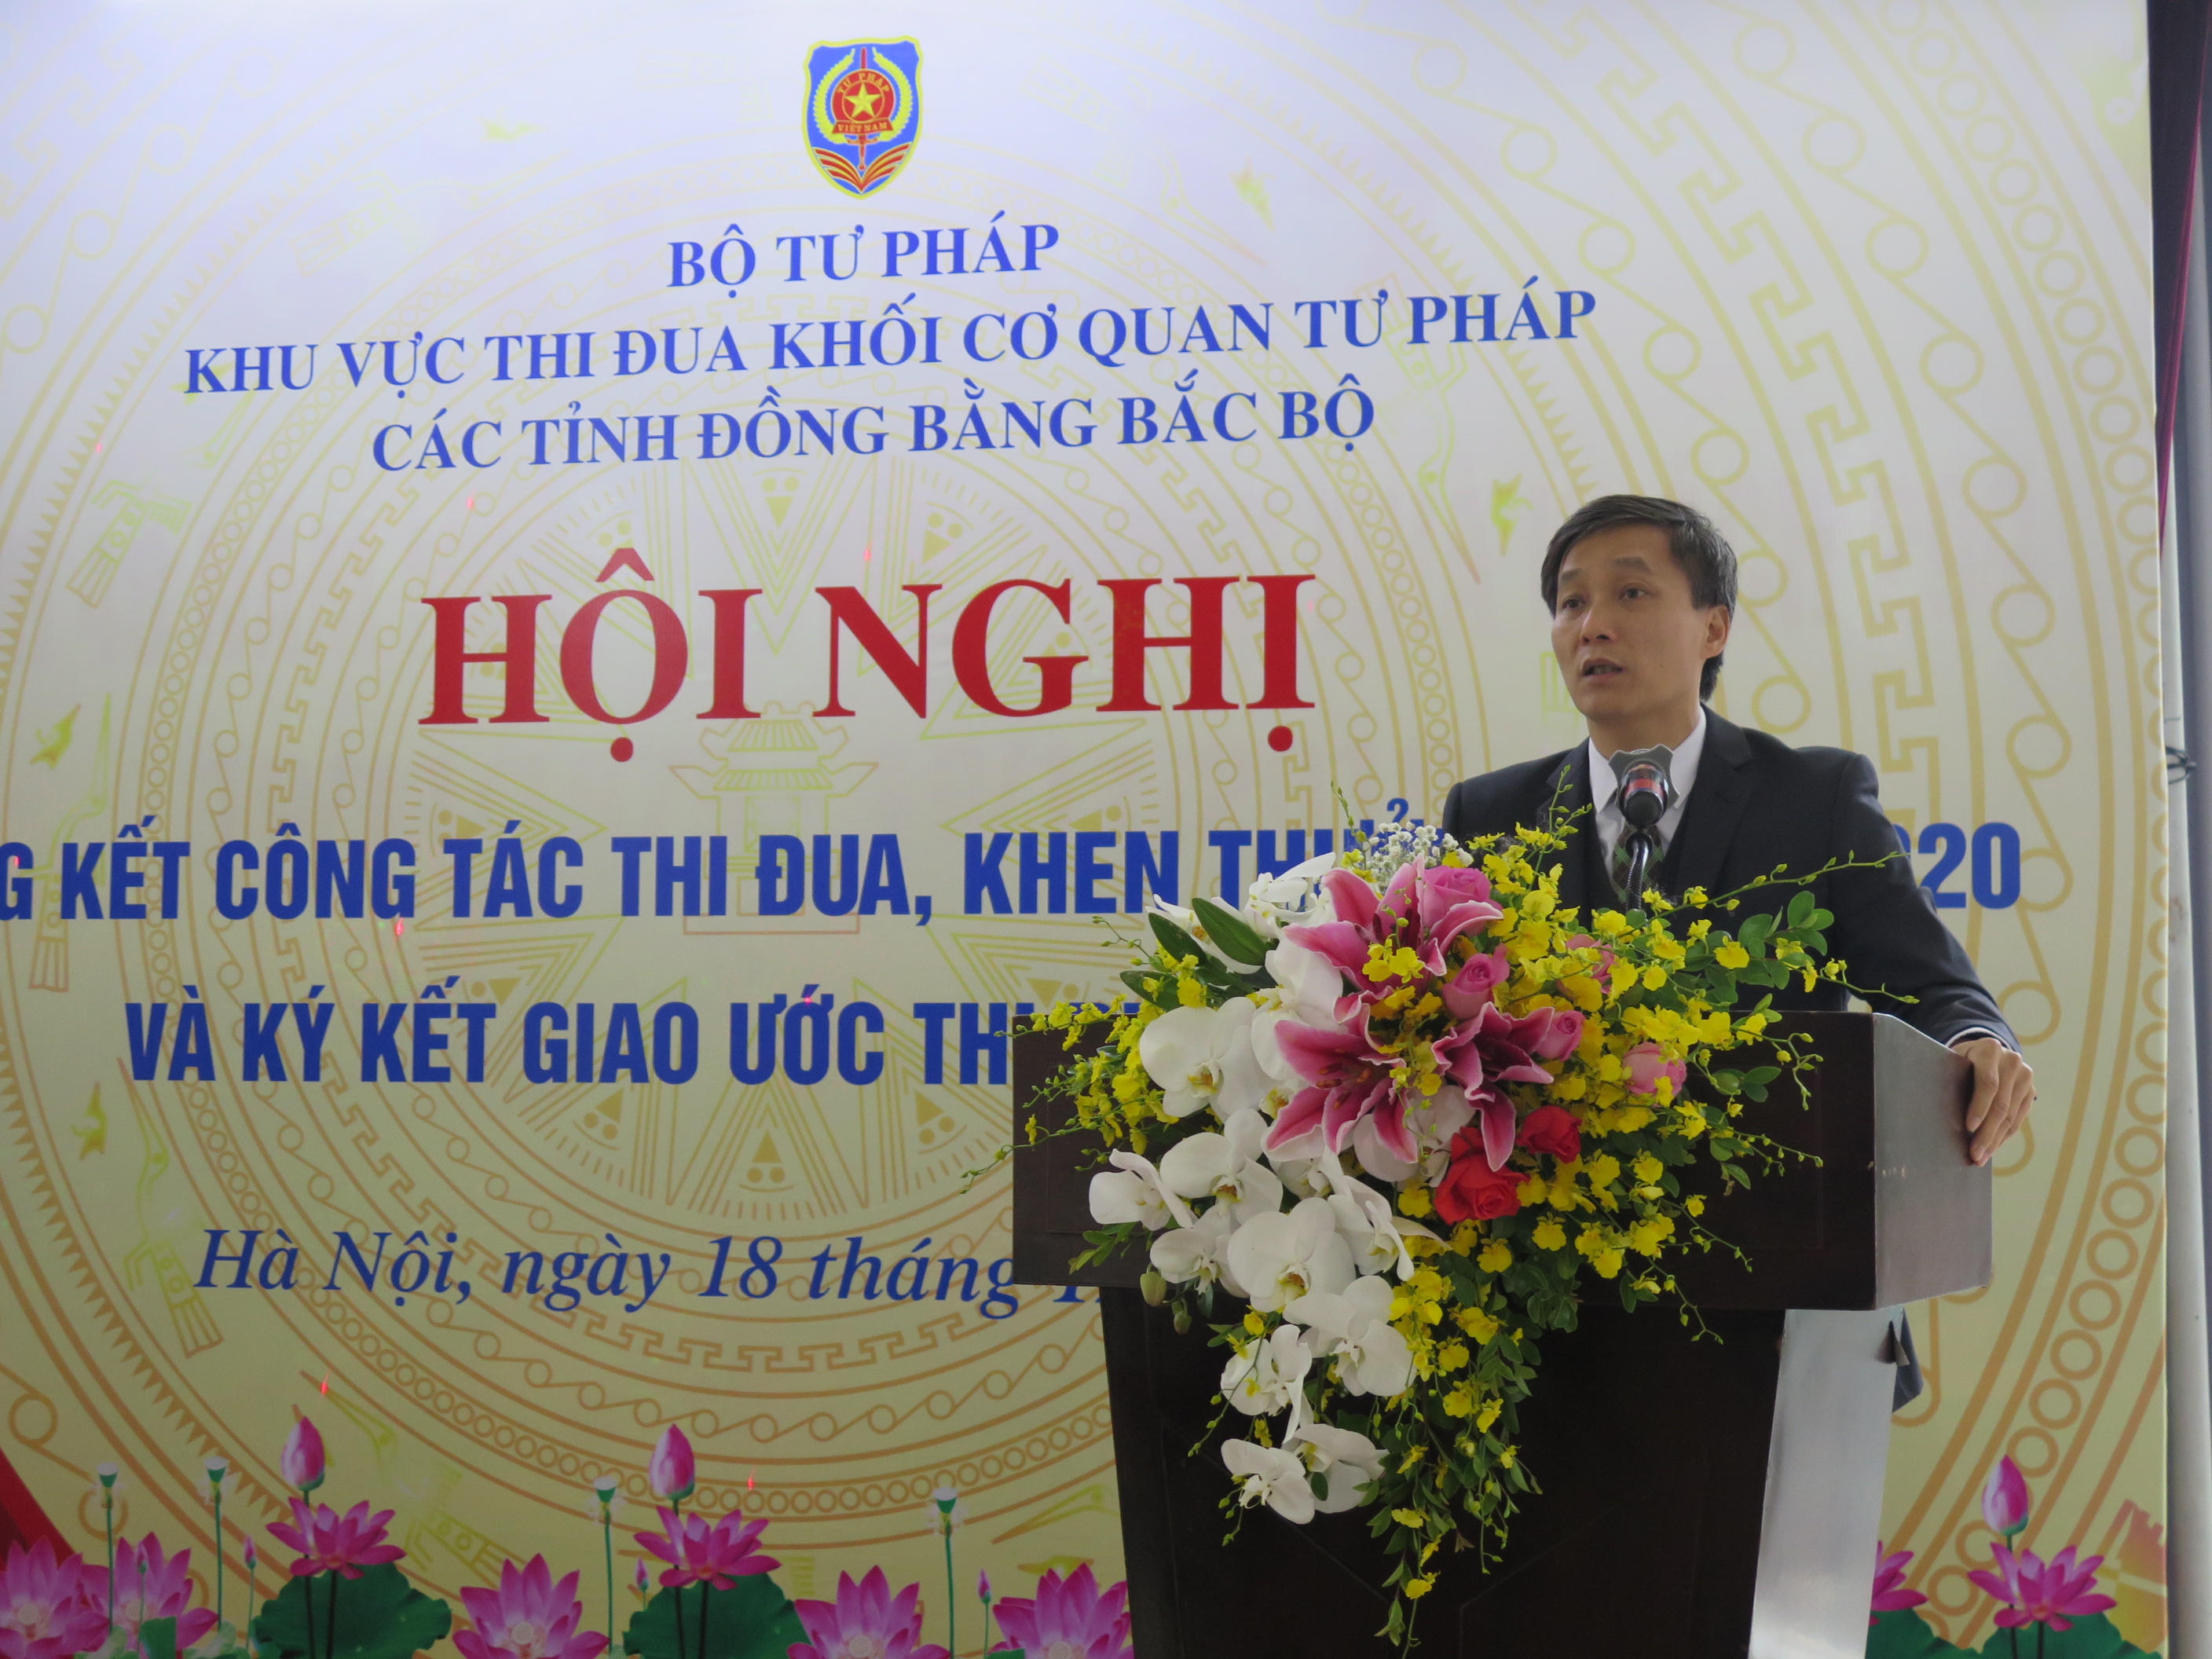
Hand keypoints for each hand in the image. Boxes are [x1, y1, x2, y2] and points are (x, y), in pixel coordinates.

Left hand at [1953, 1036, 2032, 1165]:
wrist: (1986, 1052)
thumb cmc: (1960, 1060)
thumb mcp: (1953, 1060)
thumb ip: (1949, 1076)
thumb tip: (1933, 1109)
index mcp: (1990, 1049)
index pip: (1988, 1082)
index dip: (1979, 1106)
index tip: (1969, 1128)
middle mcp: (2012, 1061)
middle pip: (2000, 1104)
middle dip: (1986, 1133)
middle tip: (1974, 1154)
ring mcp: (2025, 1077)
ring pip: (2010, 1116)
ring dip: (1995, 1140)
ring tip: (1980, 1157)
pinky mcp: (2031, 1092)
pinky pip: (2018, 1119)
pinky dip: (2003, 1136)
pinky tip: (1991, 1148)